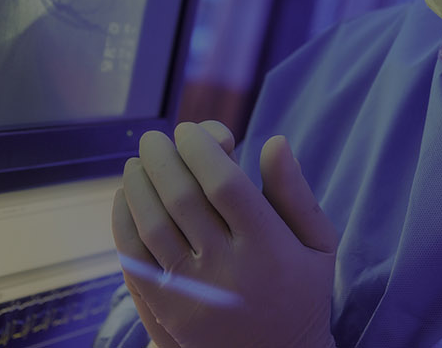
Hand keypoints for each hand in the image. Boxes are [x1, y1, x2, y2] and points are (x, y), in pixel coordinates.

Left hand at [112, 122, 337, 347]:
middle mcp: (230, 269)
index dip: (200, 148)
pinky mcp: (170, 310)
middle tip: (154, 139)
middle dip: (162, 158)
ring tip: (136, 164)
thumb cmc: (302, 293)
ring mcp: (196, 292)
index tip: (190, 132)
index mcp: (269, 246)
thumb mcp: (318, 245)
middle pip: (182, 197)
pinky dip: (123, 222)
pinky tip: (125, 200)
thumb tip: (274, 141)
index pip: (224, 183)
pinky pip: (135, 258)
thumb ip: (296, 194)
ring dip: (138, 185)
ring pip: (153, 224)